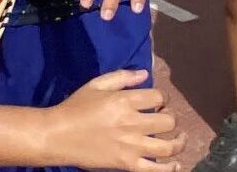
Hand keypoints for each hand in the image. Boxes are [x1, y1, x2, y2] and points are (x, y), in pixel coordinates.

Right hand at [43, 70, 184, 171]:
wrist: (57, 136)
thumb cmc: (75, 108)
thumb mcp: (95, 85)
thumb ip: (122, 77)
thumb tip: (145, 74)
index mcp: (124, 101)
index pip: (159, 97)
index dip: (163, 98)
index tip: (158, 102)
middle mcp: (132, 123)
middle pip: (168, 121)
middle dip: (171, 118)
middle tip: (165, 119)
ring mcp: (131, 146)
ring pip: (169, 147)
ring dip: (179, 142)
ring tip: (179, 139)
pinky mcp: (127, 165)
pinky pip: (156, 170)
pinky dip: (171, 168)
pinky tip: (176, 164)